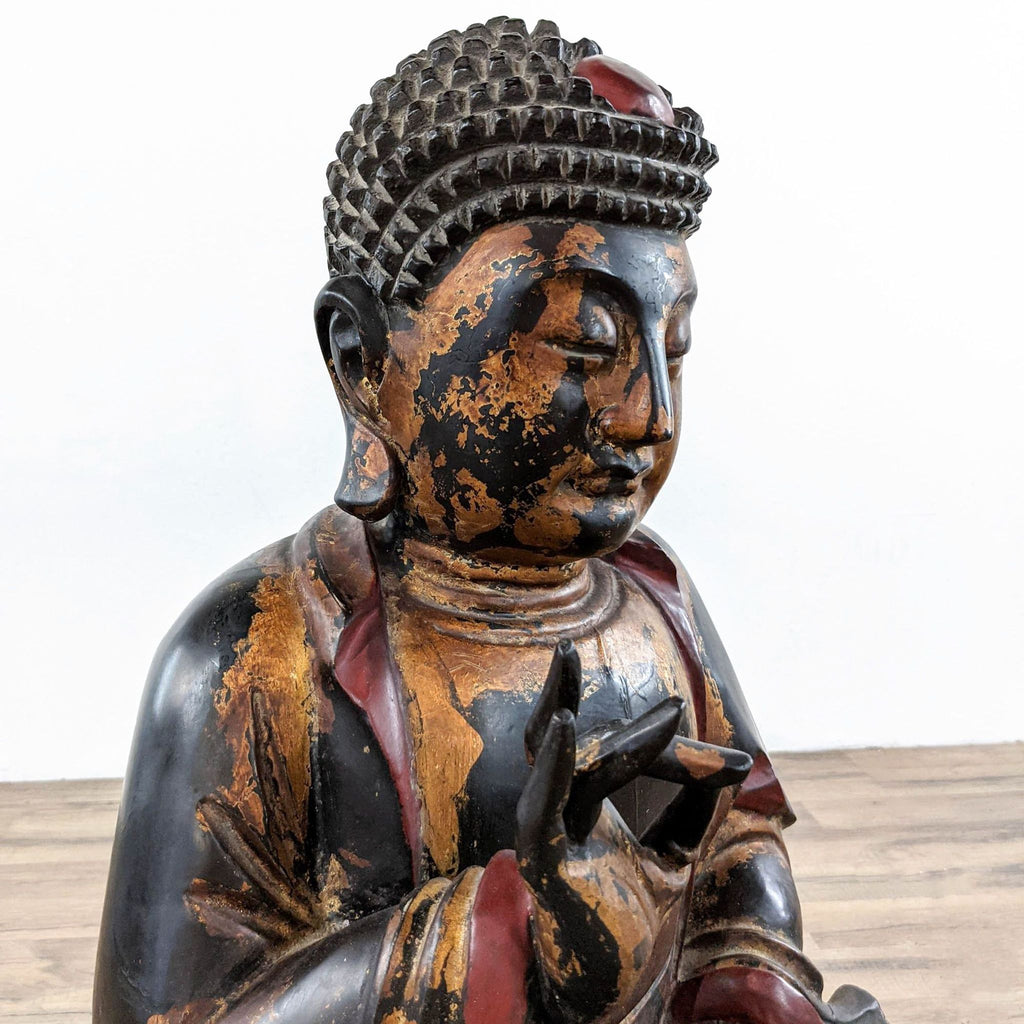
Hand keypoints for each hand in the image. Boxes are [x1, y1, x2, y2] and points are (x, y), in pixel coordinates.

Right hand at [516, 640, 749, 1023]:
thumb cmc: (634, 919)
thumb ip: (694, 809)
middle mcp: (561, 807)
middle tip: (679, 709)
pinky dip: (554, 762)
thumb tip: (729, 765)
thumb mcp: (675, 853)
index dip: (664, 748)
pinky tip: (566, 724)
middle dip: (635, 730)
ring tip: (608, 682)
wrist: (615, 990)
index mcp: (584, 801)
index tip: (734, 762)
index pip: (613, 750)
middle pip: (584, 743)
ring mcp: (547, 829)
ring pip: (571, 764)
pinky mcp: (542, 858)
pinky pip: (543, 801)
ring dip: (589, 722)